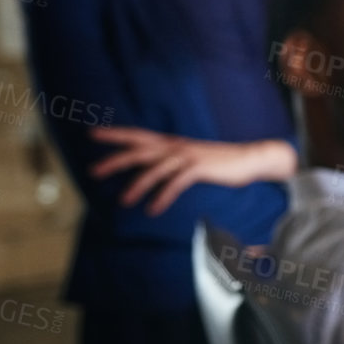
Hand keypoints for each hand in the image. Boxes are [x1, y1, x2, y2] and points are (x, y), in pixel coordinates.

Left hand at [88, 128, 296, 214]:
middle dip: (115, 160)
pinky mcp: (200, 168)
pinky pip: (176, 183)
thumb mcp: (191, 158)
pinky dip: (163, 196)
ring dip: (137, 185)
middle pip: (139, 150)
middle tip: (93, 171)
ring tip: (123, 201)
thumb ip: (171, 161)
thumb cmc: (221, 162)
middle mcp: (176, 146)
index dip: (115, 134)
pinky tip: (153, 210)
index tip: (91, 133)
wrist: (251, 158)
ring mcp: (188, 156)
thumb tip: (152, 170)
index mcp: (172, 142)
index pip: (137, 135)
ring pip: (155, 168)